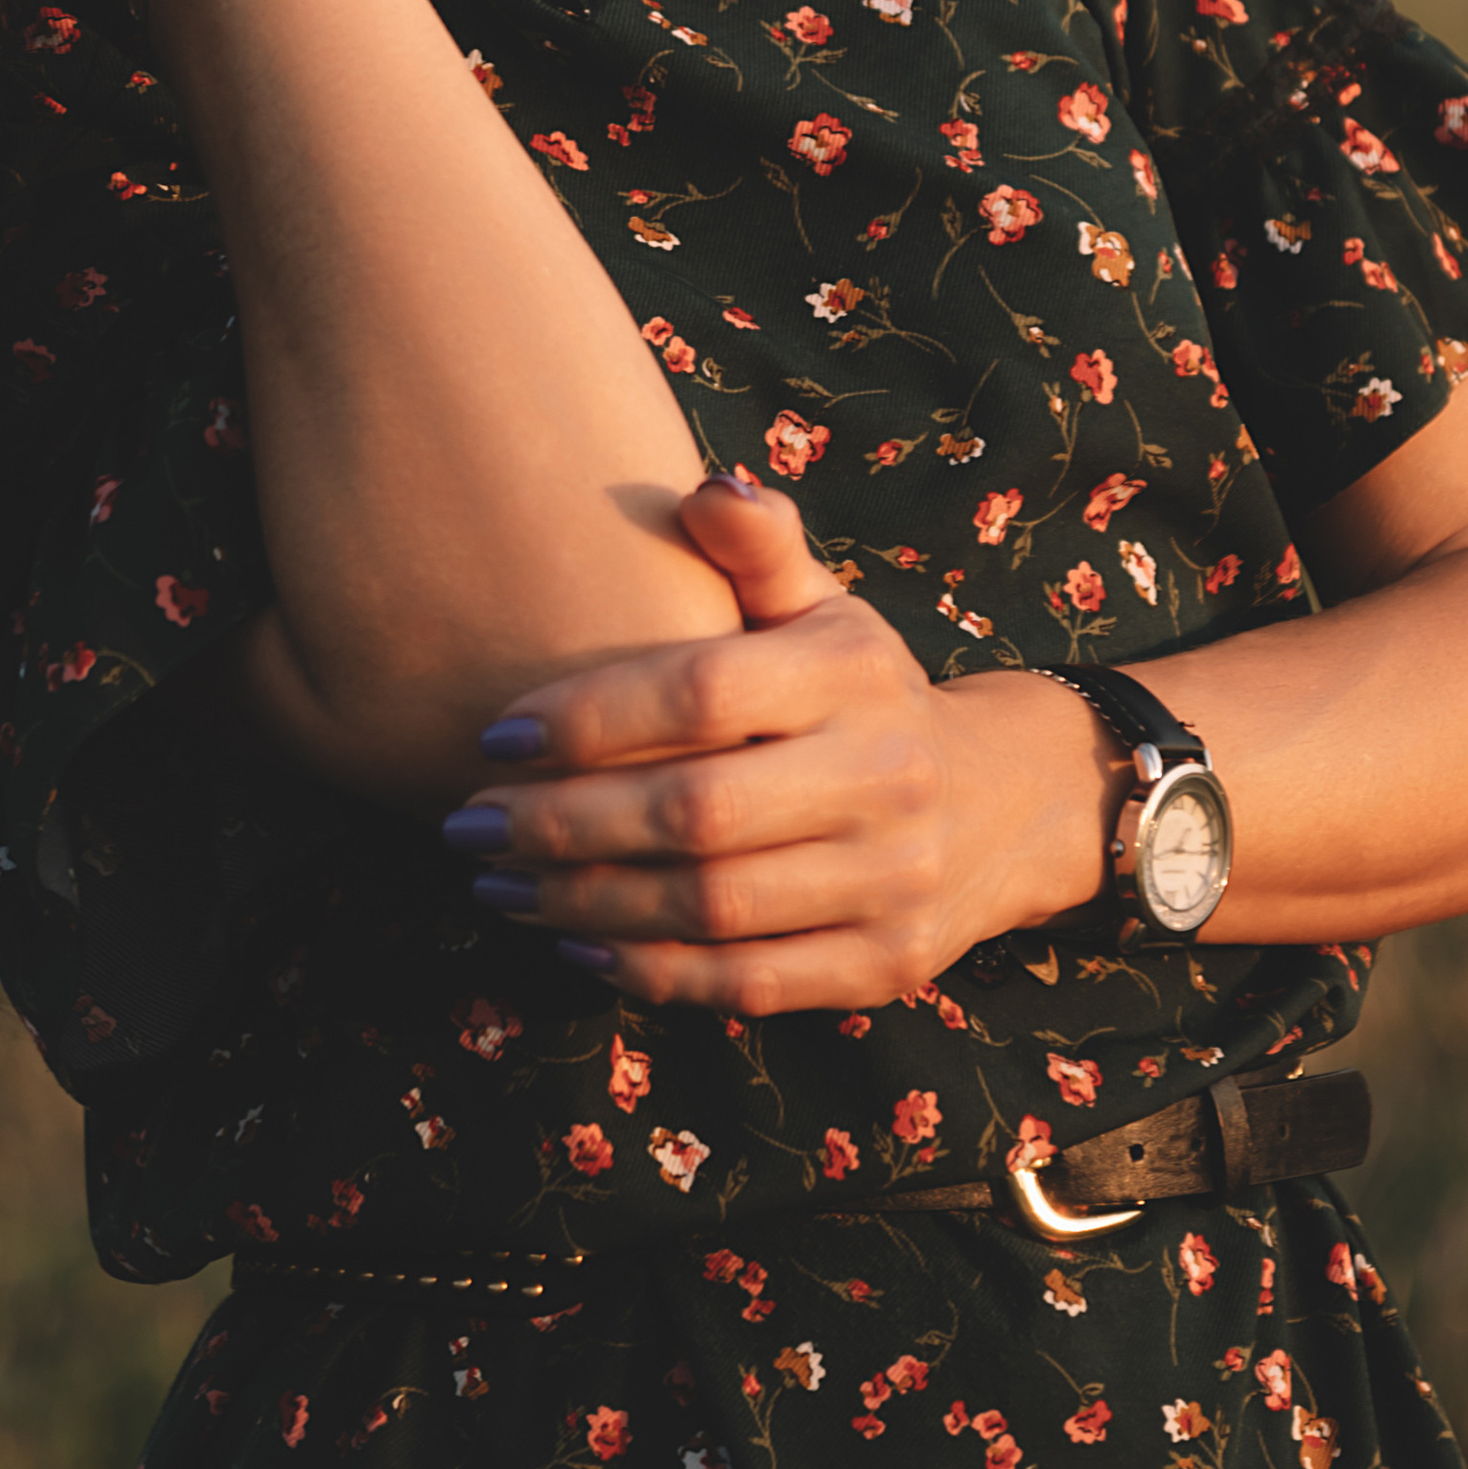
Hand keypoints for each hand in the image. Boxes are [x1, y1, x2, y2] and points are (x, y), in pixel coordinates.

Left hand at [446, 473, 1112, 1011]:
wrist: (1002, 801)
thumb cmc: (863, 689)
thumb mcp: (826, 607)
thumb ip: (761, 548)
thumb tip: (708, 487)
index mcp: (855, 672)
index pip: (702, 694)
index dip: (588, 718)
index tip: (493, 736)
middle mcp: (887, 776)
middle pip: (695, 815)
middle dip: (559, 825)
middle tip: (465, 826)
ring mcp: (893, 880)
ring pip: (710, 908)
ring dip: (581, 901)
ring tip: (494, 886)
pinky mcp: (884, 965)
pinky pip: (745, 981)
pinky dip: (647, 970)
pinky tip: (571, 939)